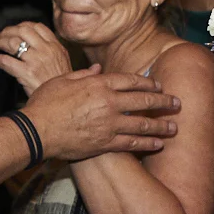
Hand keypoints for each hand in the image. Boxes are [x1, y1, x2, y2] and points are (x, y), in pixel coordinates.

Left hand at [0, 22, 71, 94]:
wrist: (63, 100)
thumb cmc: (61, 84)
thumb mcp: (63, 61)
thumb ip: (51, 49)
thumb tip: (35, 42)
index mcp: (55, 46)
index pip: (37, 26)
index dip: (22, 25)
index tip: (14, 29)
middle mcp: (46, 50)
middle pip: (22, 31)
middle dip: (7, 31)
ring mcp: (35, 60)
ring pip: (11, 43)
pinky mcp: (26, 73)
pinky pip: (5, 61)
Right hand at [21, 67, 182, 160]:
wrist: (35, 130)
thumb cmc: (45, 103)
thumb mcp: (63, 80)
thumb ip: (85, 74)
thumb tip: (99, 68)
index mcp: (99, 84)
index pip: (131, 81)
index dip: (148, 84)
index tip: (159, 86)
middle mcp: (108, 102)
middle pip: (143, 101)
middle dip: (163, 103)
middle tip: (177, 104)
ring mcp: (108, 124)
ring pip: (142, 124)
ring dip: (161, 126)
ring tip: (174, 127)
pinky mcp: (105, 143)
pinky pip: (132, 144)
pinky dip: (147, 144)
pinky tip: (158, 145)